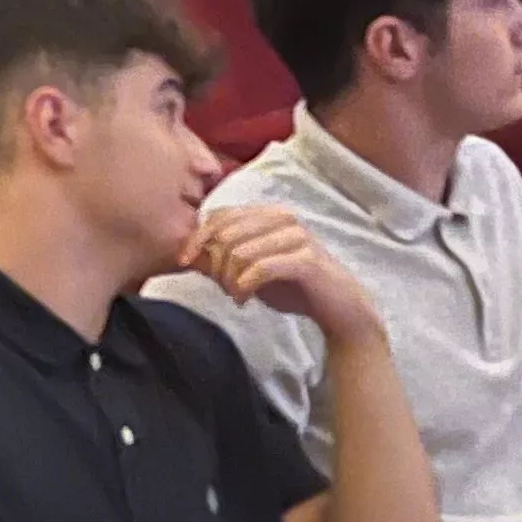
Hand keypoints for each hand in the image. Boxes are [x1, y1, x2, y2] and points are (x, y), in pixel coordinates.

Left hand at [183, 207, 381, 346]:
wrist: (338, 308)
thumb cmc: (292, 286)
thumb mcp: (251, 269)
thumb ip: (223, 258)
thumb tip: (188, 255)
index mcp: (268, 213)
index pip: (219, 215)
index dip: (196, 238)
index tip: (184, 262)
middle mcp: (282, 217)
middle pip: (225, 234)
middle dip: (214, 264)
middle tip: (222, 288)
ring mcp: (296, 236)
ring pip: (239, 252)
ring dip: (229, 279)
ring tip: (236, 295)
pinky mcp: (306, 259)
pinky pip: (260, 268)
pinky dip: (244, 286)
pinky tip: (244, 300)